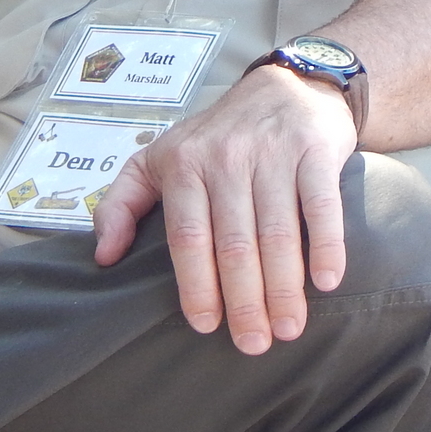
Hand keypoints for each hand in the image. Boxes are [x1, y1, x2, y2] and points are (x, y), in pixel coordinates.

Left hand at [89, 64, 356, 353]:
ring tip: (288, 329)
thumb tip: (103, 258)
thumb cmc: (217, 137)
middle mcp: (227, 156)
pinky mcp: (315, 150)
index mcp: (184, 163)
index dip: (196, 286)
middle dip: (244, 302)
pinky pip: (321, 205)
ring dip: (284, 288)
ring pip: (276, 232)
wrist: (287, 86)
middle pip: (234, 243)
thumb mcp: (156, 158)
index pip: (187, 237)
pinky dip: (326, 246)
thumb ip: (120, 204)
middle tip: (253, 345)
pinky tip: (327, 282)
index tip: (205, 326)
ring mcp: (273, 153)